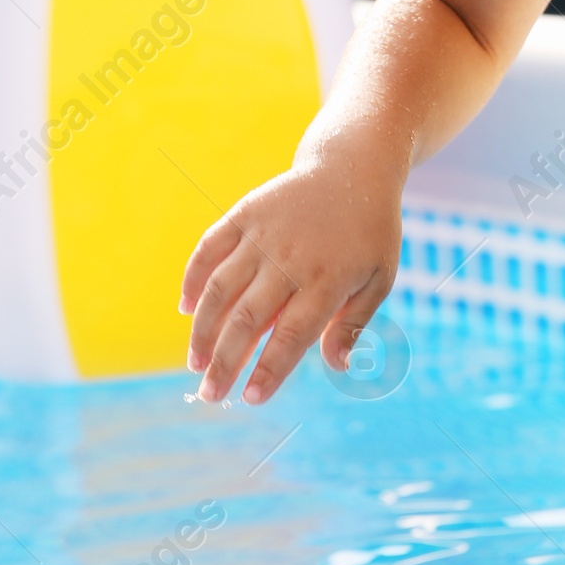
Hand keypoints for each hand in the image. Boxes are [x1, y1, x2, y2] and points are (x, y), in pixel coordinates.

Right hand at [180, 160, 401, 405]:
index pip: (291, 336)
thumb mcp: (379, 277)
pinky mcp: (244, 214)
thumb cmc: (369, 230)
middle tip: (209, 394)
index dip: (269, 370)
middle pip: (248, 319)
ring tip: (195, 363)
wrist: (353, 166)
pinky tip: (185, 309)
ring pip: (221, 289)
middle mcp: (290, 259)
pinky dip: (193, 279)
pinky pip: (209, 249)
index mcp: (327, 280)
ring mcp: (263, 234)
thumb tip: (336, 366)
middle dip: (225, 362)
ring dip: (202, 330)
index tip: (251, 398)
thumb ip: (353, 322)